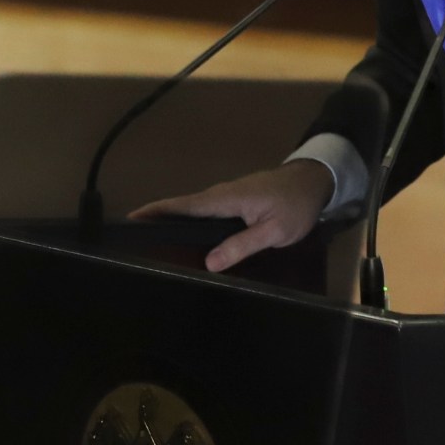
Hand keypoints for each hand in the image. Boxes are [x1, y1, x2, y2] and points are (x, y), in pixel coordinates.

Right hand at [130, 159, 333, 272]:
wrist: (314, 181)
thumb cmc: (295, 206)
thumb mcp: (274, 231)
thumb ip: (242, 245)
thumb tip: (208, 263)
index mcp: (225, 199)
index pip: (183, 206)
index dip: (156, 212)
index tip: (130, 219)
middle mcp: (220, 194)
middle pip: (182, 207)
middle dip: (156, 218)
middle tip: (133, 238)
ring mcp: (226, 195)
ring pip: (193, 209)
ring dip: (172, 220)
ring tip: (151, 240)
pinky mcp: (234, 200)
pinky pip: (205, 211)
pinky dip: (189, 220)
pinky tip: (186, 237)